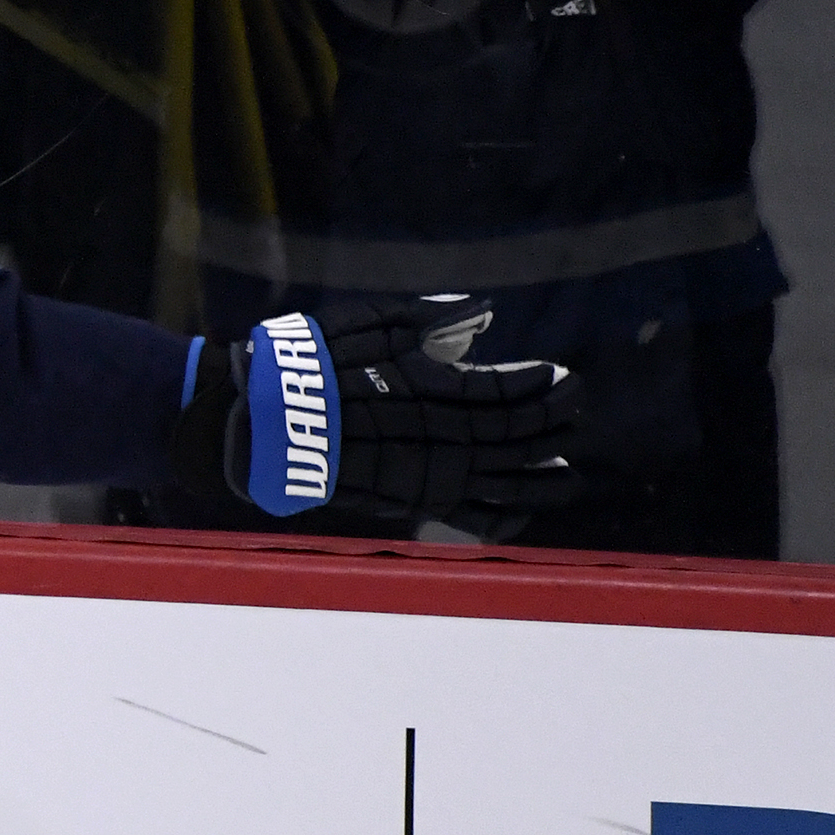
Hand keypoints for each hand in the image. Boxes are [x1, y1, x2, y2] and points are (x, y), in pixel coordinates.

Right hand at [170, 296, 576, 526]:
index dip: (542, 385)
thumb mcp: (368, 323)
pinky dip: (500, 517)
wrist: (261, 422)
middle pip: (516, 434)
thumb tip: (482, 316)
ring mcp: (426, 471)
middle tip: (572, 411)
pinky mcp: (407, 500)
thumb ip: (428, 318)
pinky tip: (520, 514)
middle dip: (551, 423)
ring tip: (567, 477)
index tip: (563, 376)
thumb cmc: (312, 365)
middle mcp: (440, 433)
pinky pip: (467, 515)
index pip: (507, 391)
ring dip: (541, 479)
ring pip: (502, 481)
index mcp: (434, 387)